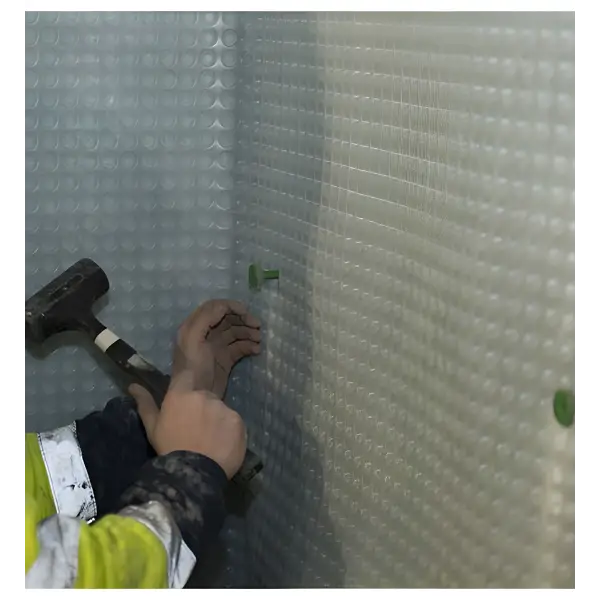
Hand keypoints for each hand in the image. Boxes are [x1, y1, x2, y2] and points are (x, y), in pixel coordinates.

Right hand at [129, 386, 246, 479]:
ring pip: (220, 409)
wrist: (193, 475)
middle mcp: (203, 395)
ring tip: (210, 439)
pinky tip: (222, 444)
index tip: (188, 398)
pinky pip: (234, 421)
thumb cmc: (168, 449)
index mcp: (181, 394)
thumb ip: (145, 403)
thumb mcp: (152, 427)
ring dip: (217, 419)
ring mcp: (223, 407)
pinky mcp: (238, 420)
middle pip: (206, 396)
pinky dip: (229, 430)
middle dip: (203, 408)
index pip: (187, 375)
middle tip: (197, 428)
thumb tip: (133, 385)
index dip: (188, 384)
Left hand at [170, 299, 260, 398]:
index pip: (215, 308)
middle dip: (243, 320)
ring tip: (259, 339)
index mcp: (195, 326)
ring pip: (235, 333)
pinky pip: (239, 348)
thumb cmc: (193, 365)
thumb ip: (205, 317)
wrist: (194, 397)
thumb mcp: (192, 337)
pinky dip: (248, 347)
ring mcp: (215, 348)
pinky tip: (256, 350)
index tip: (247, 312)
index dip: (231, 307)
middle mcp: (205, 334)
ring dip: (248, 332)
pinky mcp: (224, 361)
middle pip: (227, 319)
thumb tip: (224, 306)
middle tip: (258, 327)